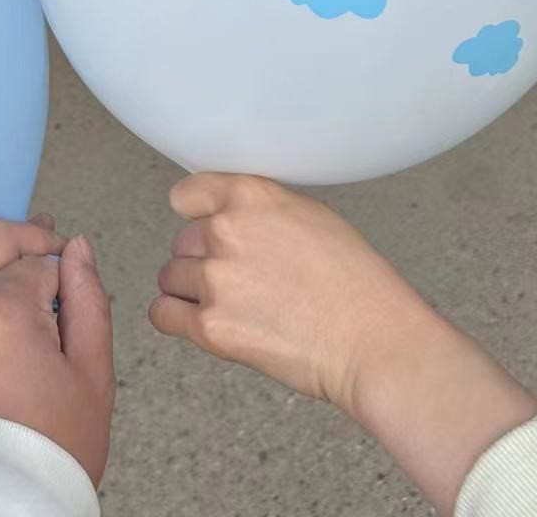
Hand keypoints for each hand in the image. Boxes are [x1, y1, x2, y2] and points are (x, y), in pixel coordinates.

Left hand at [0, 214, 115, 484]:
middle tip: (57, 253)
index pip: (41, 259)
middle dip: (28, 238)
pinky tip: (7, 309)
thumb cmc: (50, 446)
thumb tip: (79, 248)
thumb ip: (89, 297)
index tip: (77, 285)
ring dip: (2, 263)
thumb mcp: (92, 372)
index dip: (66, 268)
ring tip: (36, 283)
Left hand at [149, 172, 428, 410]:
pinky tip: (205, 322)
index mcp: (249, 196)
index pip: (186, 194)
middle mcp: (225, 231)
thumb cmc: (356, 282)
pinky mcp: (210, 326)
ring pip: (171, 276)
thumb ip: (259, 207)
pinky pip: (163, 313)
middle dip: (204, 258)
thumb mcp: (309, 214)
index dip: (198, 214)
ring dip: (193, 290)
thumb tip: (229, 212)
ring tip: (234, 304)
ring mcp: (214, 279)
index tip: (208, 227)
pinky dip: (178, 318)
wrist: (373, 341)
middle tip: (242, 278)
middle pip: (182, 240)